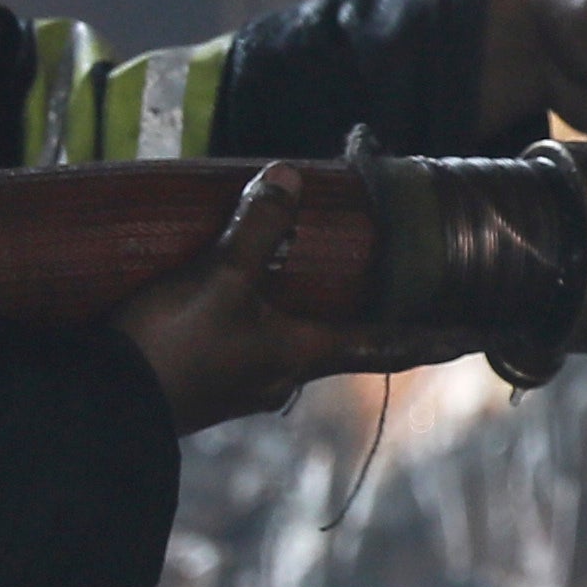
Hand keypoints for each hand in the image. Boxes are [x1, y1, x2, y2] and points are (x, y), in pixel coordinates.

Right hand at [110, 160, 422, 429]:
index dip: (440, 337)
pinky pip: (249, 341)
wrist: (102, 409)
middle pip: (345, 343)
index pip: (391, 345)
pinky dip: (262, 316)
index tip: (484, 334)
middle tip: (397, 286)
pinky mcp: (205, 382)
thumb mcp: (217, 278)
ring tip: (314, 277)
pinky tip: (239, 296)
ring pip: (293, 341)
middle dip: (372, 318)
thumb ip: (256, 228)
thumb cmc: (172, 346)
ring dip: (310, 314)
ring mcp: (244, 383)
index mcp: (304, 354)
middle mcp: (283, 375)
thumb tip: (289, 177)